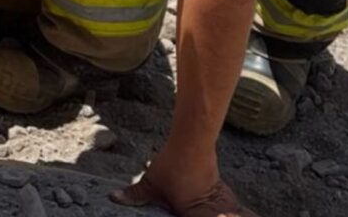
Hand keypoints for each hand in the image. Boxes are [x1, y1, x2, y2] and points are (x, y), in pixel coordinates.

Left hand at [118, 149, 246, 216]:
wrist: (194, 139)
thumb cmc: (173, 163)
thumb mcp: (151, 181)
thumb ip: (135, 194)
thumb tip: (113, 198)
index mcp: (191, 212)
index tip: (190, 214)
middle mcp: (208, 206)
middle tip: (224, 215)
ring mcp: (217, 194)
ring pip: (229, 210)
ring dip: (229, 213)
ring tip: (228, 214)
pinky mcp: (219, 185)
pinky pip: (229, 201)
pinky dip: (232, 207)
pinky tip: (233, 209)